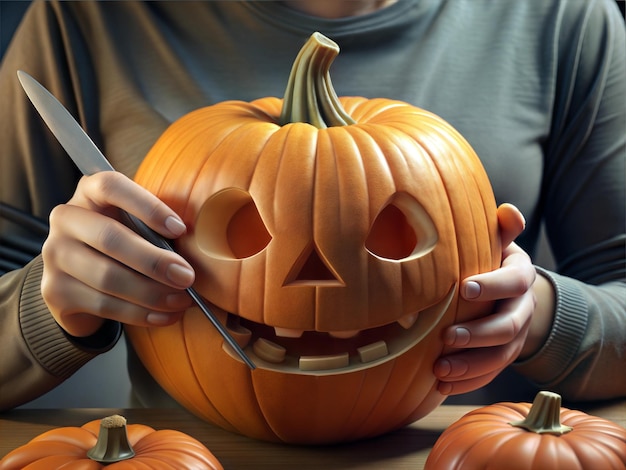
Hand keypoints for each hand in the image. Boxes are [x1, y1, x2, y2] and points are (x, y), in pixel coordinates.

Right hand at [41, 172, 194, 336]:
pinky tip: (164, 315)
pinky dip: (140, 313)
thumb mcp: (137, 227)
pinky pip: (104, 305)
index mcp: (89, 193)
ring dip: (152, 293)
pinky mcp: (55, 291)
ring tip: (182, 300)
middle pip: (110, 237)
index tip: (179, 229)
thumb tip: (196, 245)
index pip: (111, 186)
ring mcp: (55, 255)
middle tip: (187, 277)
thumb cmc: (122, 245)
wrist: (81, 283)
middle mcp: (66, 219)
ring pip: (107, 277)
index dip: (148, 206)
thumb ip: (158, 229)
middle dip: (155, 261)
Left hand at [434, 203, 536, 394]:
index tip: (463, 287)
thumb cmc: (491, 258)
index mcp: (521, 276)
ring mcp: (516, 337)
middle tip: (446, 337)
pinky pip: (490, 374)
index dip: (491, 285)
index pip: (513, 281)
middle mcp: (523, 308)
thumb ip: (502, 228)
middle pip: (508, 326)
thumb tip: (509, 211)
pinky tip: (442, 386)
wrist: (508, 288)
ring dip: (470, 366)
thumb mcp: (497, 241)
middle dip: (478, 334)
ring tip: (439, 370)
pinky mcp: (504, 356)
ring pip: (500, 357)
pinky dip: (468, 382)